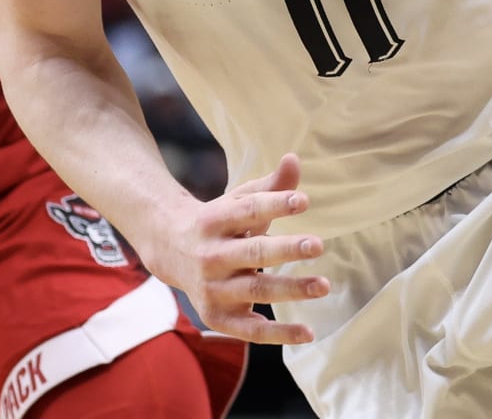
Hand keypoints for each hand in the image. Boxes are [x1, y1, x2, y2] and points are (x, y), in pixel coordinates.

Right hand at [143, 153, 329, 344]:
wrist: (169, 249)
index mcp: (215, 220)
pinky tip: (307, 333)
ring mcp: (212, 287)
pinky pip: (248, 330)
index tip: (303, 201)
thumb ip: (270, 186)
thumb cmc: (218, 221)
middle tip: (318, 245)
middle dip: (286, 249)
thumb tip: (294, 159)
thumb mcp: (238, 200)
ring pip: (255, 289)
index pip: (248, 210)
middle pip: (253, 252)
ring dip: (290, 289)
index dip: (275, 204)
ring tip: (322, 286)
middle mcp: (211, 254)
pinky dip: (277, 334)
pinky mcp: (215, 315)